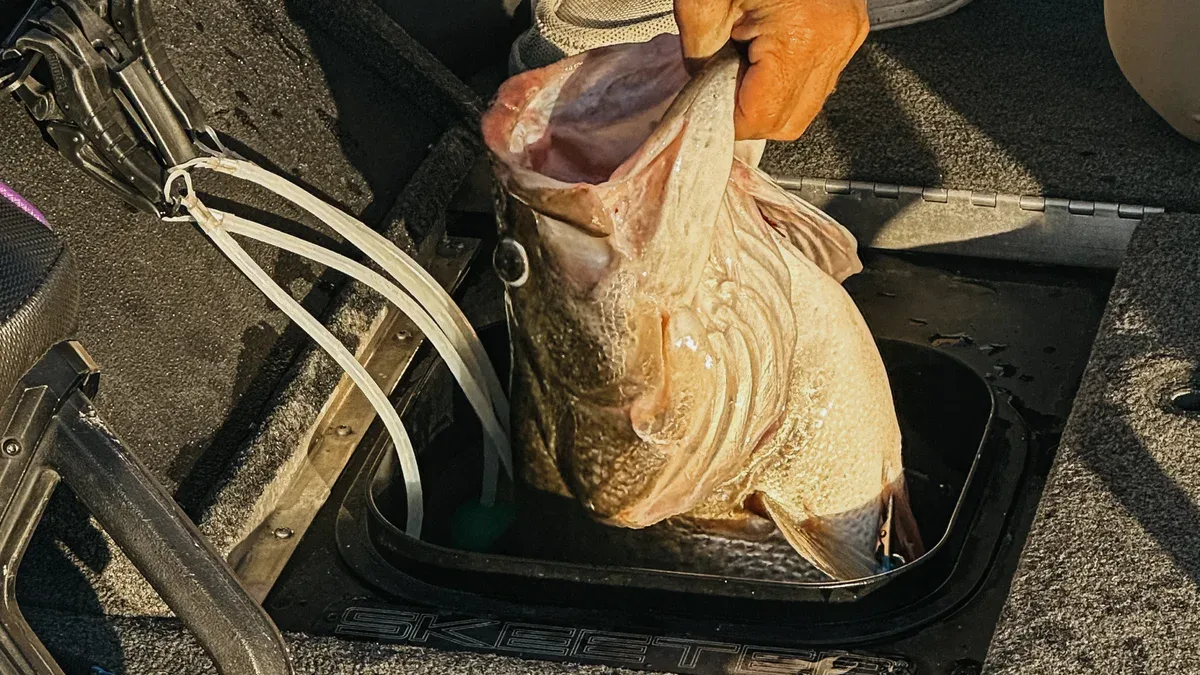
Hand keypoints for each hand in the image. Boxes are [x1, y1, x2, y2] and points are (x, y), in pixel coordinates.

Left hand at [675, 0, 868, 140]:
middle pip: (788, 122)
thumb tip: (702, 94)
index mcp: (802, 35)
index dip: (726, 121)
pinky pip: (816, 76)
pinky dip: (784, 77)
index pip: (762, 118)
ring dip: (767, 97)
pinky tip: (760, 50)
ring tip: (739, 60)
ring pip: (805, 104)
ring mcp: (848, 34)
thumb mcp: (701, 1)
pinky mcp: (849, 26)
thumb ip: (698, 60)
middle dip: (748, 114)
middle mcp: (835, 40)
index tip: (701, 107)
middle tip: (717, 83)